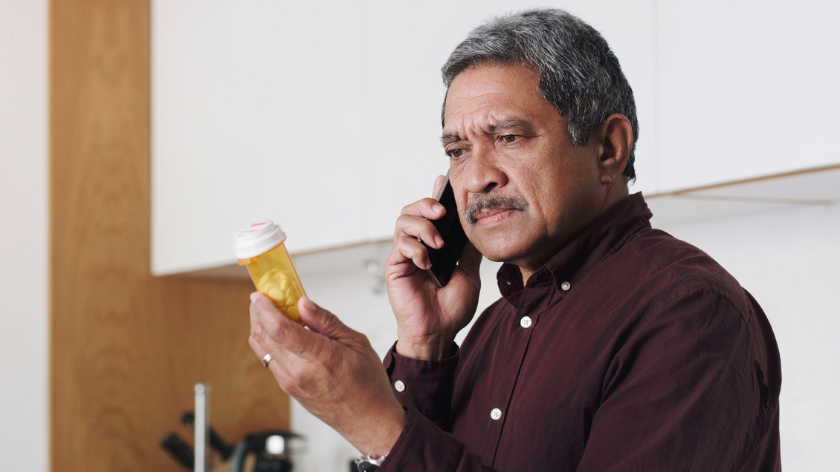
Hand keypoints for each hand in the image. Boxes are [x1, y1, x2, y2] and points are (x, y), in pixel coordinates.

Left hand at [248, 293, 404, 456]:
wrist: (368, 420)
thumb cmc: (368, 384)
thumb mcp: (356, 342)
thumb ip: (326, 321)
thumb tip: (304, 303)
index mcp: (319, 357)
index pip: (280, 329)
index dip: (265, 308)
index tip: (259, 294)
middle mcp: (299, 372)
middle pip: (263, 336)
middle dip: (258, 312)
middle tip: (264, 296)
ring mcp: (290, 382)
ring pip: (261, 349)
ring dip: (260, 327)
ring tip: (271, 311)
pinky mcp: (288, 388)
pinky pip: (269, 360)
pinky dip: (269, 342)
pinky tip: (280, 332)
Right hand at [384, 175, 482, 360]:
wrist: (439, 333)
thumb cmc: (452, 307)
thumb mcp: (469, 272)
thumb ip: (468, 249)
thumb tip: (477, 224)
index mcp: (434, 244)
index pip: (430, 212)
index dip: (434, 194)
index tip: (443, 181)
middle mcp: (417, 245)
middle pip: (411, 209)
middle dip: (426, 203)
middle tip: (442, 211)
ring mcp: (404, 255)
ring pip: (402, 221)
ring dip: (422, 226)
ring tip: (438, 243)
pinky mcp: (394, 267)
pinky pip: (399, 245)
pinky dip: (415, 248)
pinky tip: (427, 262)